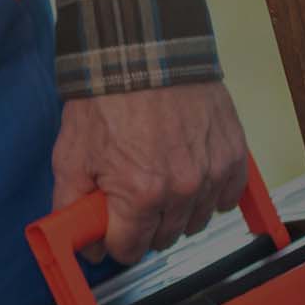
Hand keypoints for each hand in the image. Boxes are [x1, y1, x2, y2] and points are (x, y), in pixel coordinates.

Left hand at [51, 82, 250, 264]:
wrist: (143, 55)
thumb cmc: (105, 100)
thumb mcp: (70, 155)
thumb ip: (71, 205)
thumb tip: (81, 242)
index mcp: (140, 195)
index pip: (129, 249)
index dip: (114, 242)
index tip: (109, 231)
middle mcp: (182, 190)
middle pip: (163, 238)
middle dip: (142, 227)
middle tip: (127, 201)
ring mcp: (212, 173)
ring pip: (195, 222)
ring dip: (175, 213)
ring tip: (156, 183)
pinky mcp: (233, 156)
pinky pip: (226, 199)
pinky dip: (208, 195)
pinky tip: (187, 177)